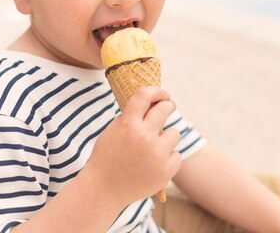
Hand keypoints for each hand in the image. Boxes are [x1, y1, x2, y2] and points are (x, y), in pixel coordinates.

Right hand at [86, 87, 181, 204]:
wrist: (103, 190)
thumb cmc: (107, 157)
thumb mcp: (113, 130)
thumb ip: (131, 116)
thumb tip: (153, 102)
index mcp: (128, 124)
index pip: (145, 95)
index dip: (156, 90)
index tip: (162, 93)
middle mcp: (144, 137)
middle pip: (165, 108)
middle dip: (167, 105)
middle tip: (168, 106)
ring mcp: (156, 155)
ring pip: (174, 133)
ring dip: (166, 137)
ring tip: (153, 147)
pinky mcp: (165, 171)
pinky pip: (176, 155)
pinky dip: (168, 158)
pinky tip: (154, 164)